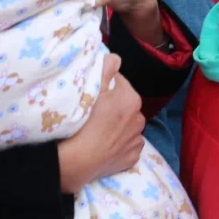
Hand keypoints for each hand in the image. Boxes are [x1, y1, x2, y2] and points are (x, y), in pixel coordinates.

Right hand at [57, 54, 145, 193]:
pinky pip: (126, 146)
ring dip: (116, 126)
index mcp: (132, 99)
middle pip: (124, 106)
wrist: (78, 160)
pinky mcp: (132, 158)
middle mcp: (140, 119)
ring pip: (126, 127)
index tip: (92, 93)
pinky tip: (104, 146)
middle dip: (113, 106)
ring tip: (97, 131)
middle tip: (93, 113)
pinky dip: (118, 145)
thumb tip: (116, 57)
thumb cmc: (84, 122)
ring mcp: (136, 140)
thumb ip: (106, 69)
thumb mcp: (93, 90)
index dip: (105, 86)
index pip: (119, 84)